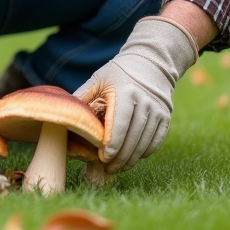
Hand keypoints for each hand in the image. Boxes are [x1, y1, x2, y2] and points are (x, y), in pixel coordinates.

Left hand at [74, 16, 197, 173]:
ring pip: (145, 141)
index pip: (120, 125)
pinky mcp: (166, 115)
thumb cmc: (118, 73)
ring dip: (132, 158)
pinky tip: (134, 157)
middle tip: (108, 168)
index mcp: (125, 92)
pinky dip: (145, 152)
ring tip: (119, 167)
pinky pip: (156, 140)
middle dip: (120, 157)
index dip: (112, 144)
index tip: (103, 157)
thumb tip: (64, 115)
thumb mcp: (99, 79)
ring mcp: (157, 109)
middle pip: (133, 137)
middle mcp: (144, 101)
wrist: (151, 62)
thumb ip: (83, 97)